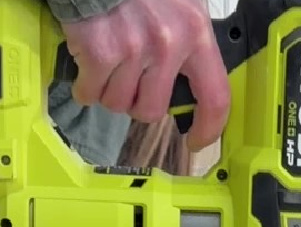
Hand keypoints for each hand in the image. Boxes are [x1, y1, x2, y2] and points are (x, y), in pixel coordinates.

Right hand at [61, 0, 230, 150]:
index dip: (208, 128)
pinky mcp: (99, 53)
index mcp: (196, 33)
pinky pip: (90, 93)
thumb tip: (195, 79)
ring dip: (109, 91)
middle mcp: (168, 45)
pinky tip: (87, 66)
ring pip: (118, 103)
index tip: (196, 139)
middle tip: (128, 80)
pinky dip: (85, 86)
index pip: (215, 97)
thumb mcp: (183, 2)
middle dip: (136, 103)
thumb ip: (191, 38)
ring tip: (108, 62)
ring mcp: (132, 50)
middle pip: (152, 110)